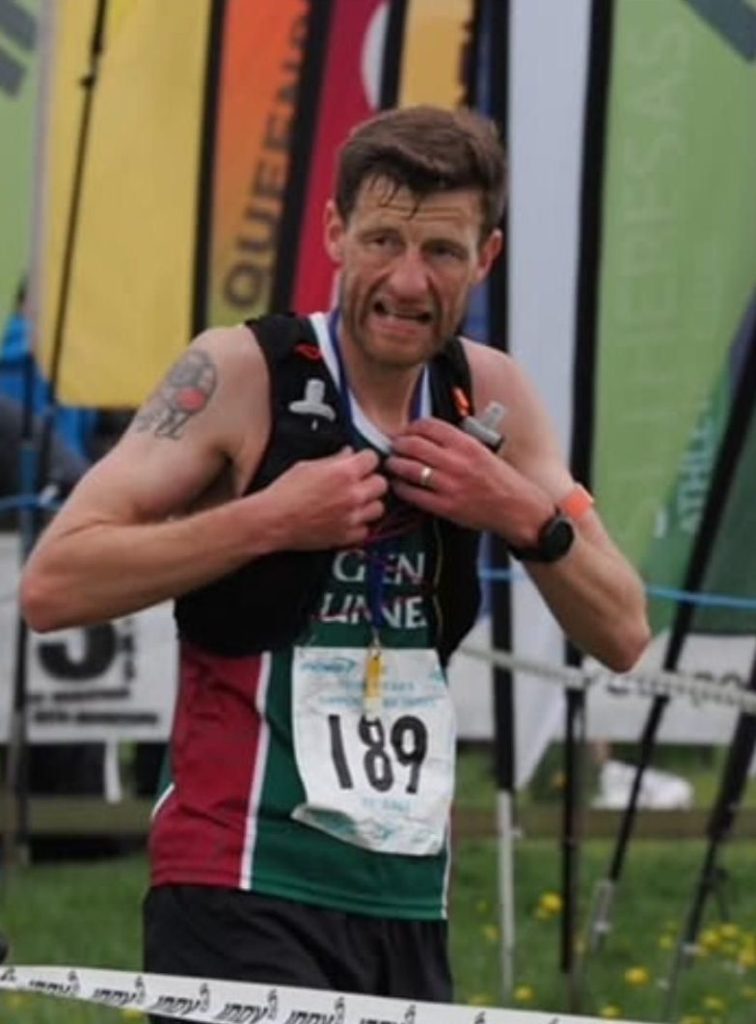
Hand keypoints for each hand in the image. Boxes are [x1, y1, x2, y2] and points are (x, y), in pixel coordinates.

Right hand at [261, 448, 387, 549]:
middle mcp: (353, 495)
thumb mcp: (308, 466)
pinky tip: (346, 520)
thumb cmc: (285, 492)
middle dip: (370, 481)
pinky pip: (366, 529)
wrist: (273, 520)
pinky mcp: (347, 536)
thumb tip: (348, 453)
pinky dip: (359, 525)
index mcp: (344, 472)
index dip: (364, 460)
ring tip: (353, 503)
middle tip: (357, 483)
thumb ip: (334, 459)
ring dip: (368, 504)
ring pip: (378, 508)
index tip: (359, 463)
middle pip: (381, 483)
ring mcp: (352, 517)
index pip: (373, 458)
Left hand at [385, 418, 549, 537]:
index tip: (407, 431)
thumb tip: (430, 436)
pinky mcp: (446, 507)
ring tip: (392, 463)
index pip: (430, 426)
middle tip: (394, 446)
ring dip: (395, 464)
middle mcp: (457, 462)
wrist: (517, 508)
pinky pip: (414, 495)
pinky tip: (398, 485)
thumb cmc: (502, 480)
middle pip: (414, 445)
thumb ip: (458, 442)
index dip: (412, 427)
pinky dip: (401, 488)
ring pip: (410, 469)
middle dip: (399, 444)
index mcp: (467, 445)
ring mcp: (450, 485)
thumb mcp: (483, 451)